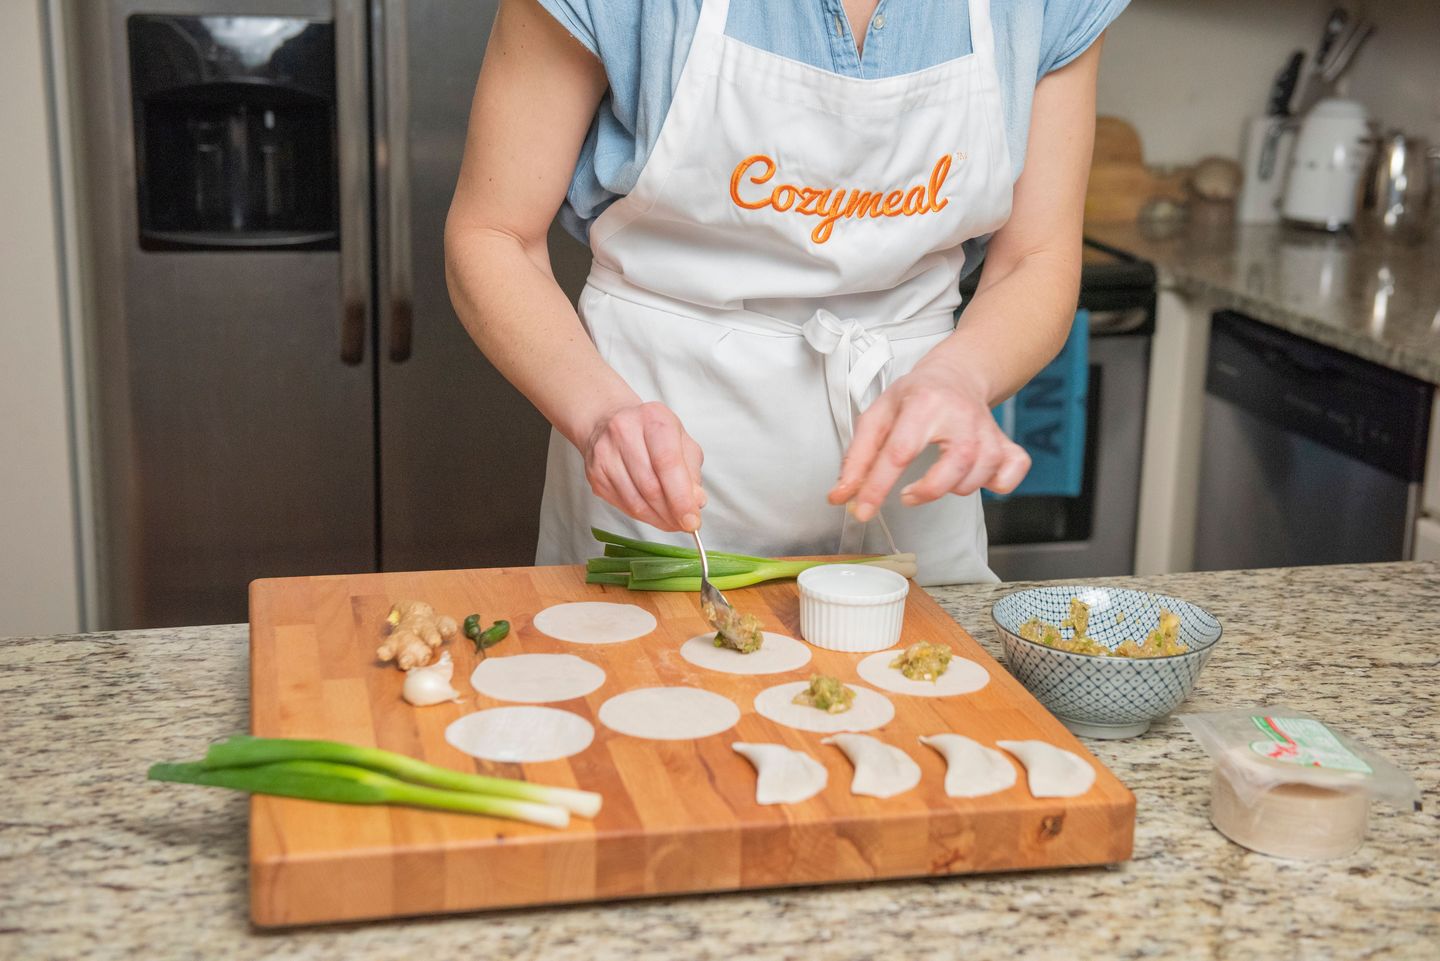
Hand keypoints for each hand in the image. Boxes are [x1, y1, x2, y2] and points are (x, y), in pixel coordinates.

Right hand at [583, 401, 705, 531]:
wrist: (608, 423)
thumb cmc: (651, 433)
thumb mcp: (681, 441)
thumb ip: (691, 471)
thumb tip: (696, 502)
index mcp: (653, 418)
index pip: (667, 462)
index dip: (681, 497)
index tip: (692, 521)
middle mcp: (624, 431)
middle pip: (650, 486)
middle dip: (671, 513)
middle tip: (685, 524)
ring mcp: (605, 454)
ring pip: (635, 501)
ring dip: (658, 518)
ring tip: (672, 522)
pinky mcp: (595, 475)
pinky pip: (623, 505)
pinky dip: (643, 516)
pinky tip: (654, 513)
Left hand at [828, 363, 1029, 519]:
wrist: (957, 375)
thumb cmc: (916, 396)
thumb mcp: (878, 416)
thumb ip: (857, 457)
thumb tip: (842, 495)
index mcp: (924, 403)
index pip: (900, 451)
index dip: (878, 486)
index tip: (862, 510)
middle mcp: (962, 416)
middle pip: (954, 466)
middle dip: (928, 490)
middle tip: (907, 494)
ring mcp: (988, 430)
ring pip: (978, 476)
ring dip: (952, 488)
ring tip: (937, 476)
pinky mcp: (1006, 443)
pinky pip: (1011, 474)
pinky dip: (997, 484)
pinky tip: (976, 477)